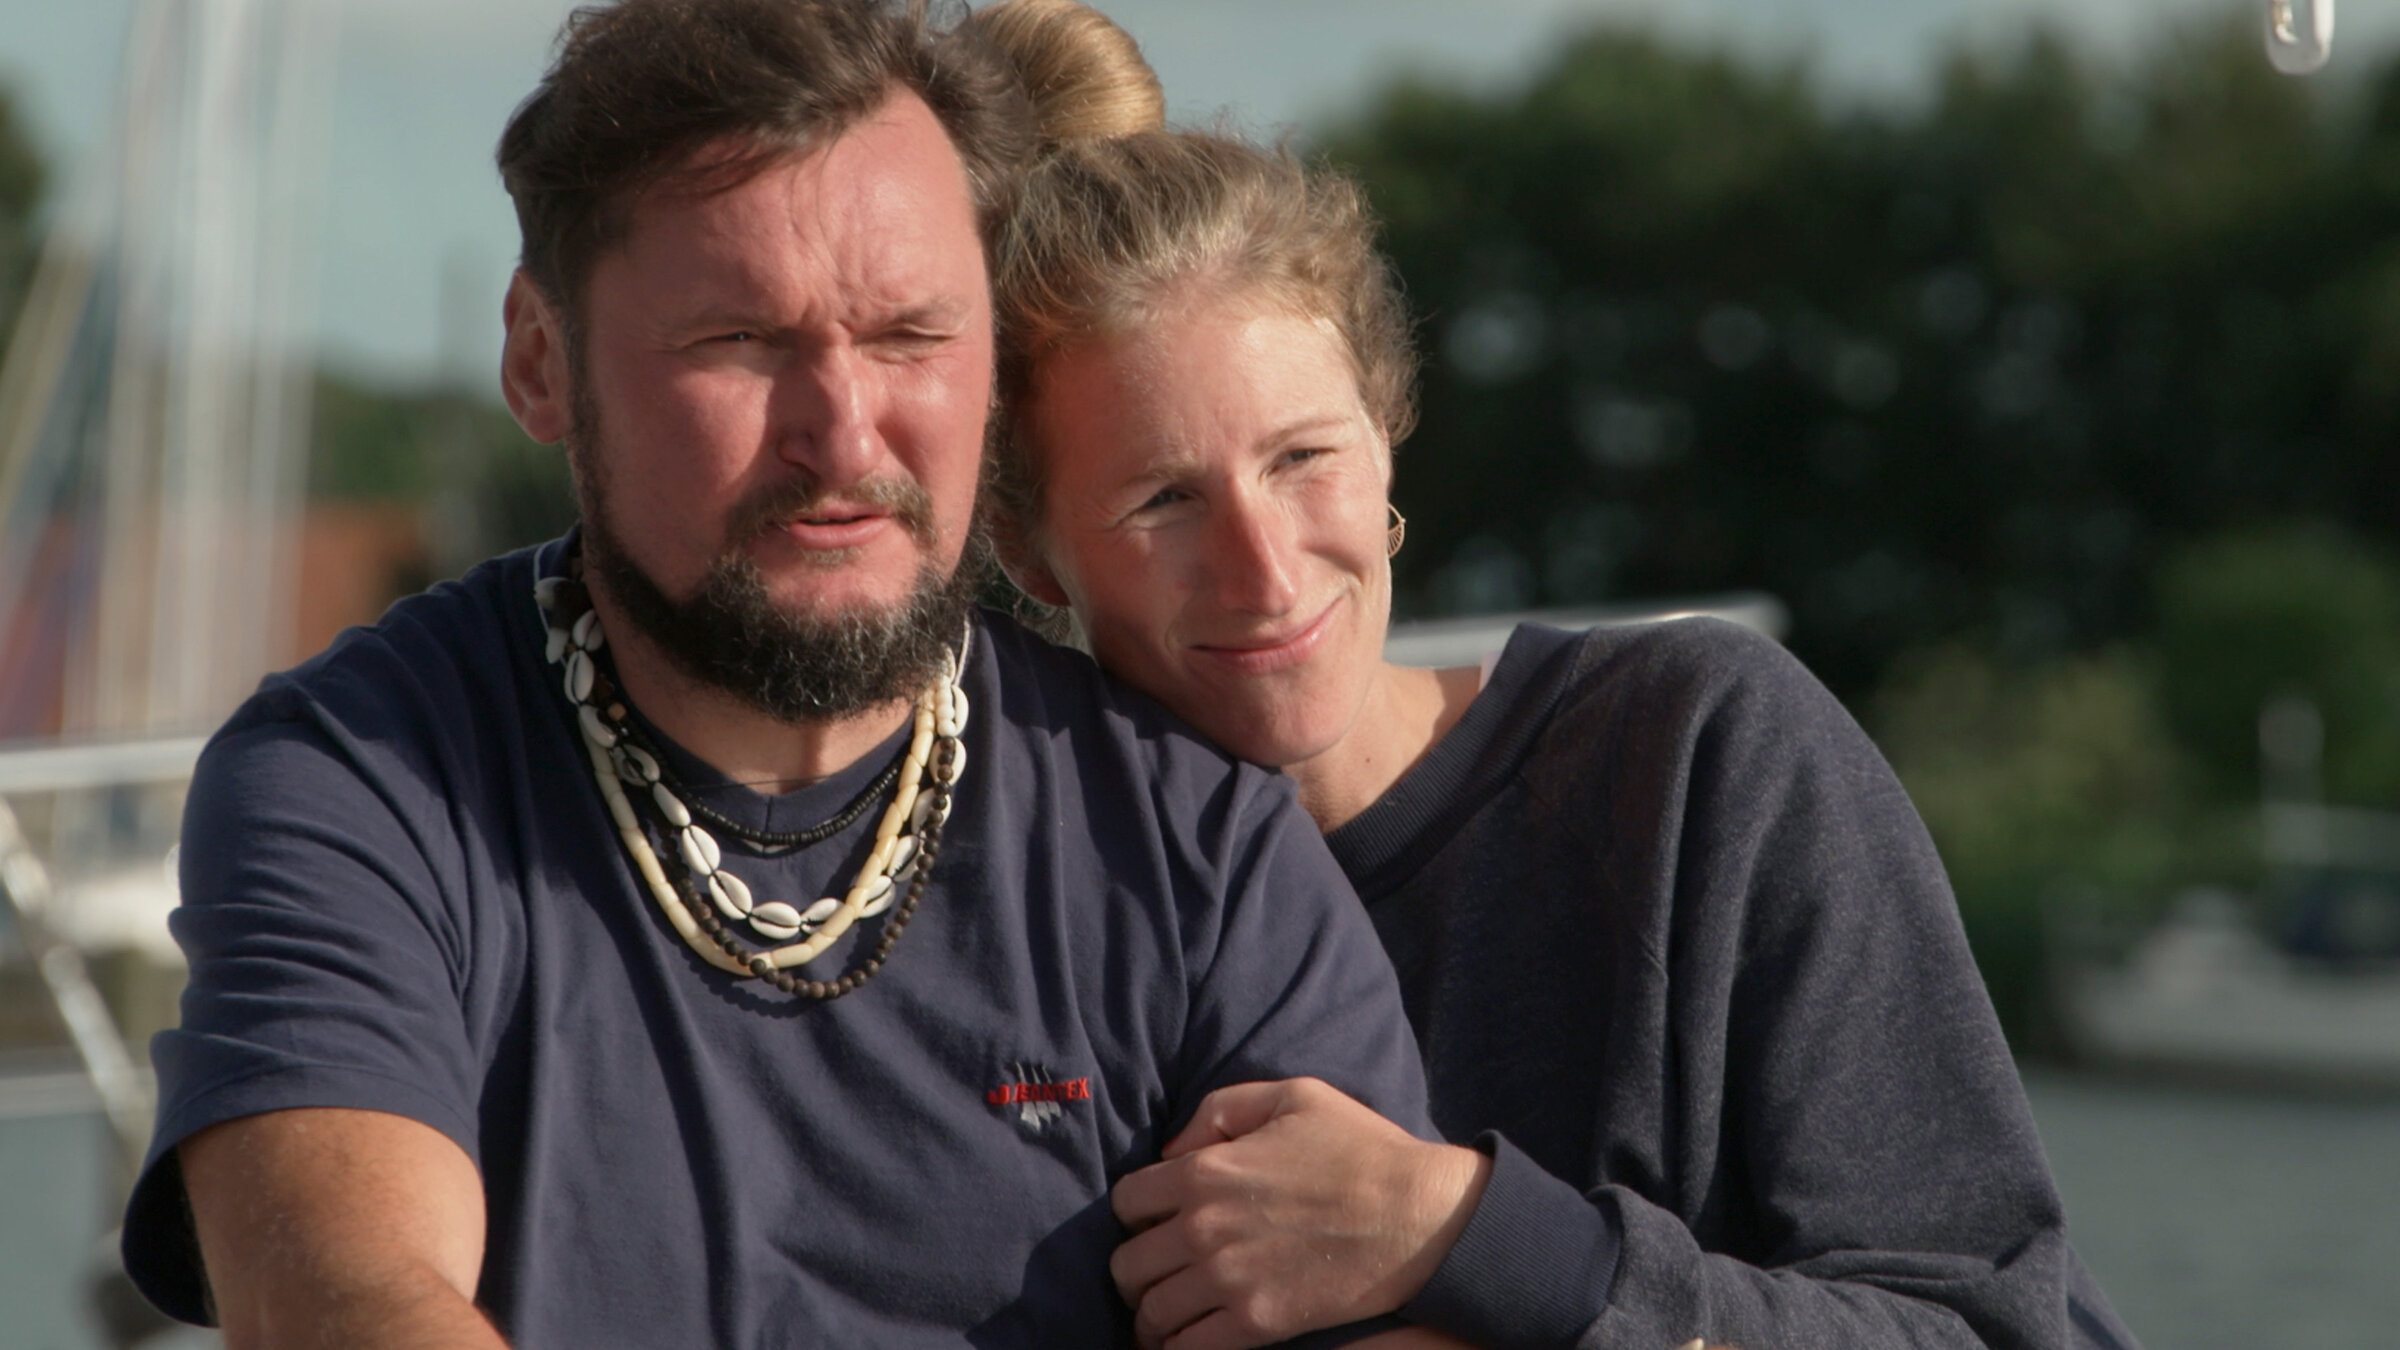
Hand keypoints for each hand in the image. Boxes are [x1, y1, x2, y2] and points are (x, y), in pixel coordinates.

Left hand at [1110, 1078, 1491, 1349]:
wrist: (1419, 1214)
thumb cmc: (1362, 1149)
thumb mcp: (1291, 1097)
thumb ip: (1220, 1110)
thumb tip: (1172, 1150)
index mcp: (1205, 1171)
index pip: (1126, 1202)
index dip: (1135, 1214)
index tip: (1153, 1223)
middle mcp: (1204, 1227)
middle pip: (1127, 1265)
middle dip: (1136, 1270)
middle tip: (1157, 1273)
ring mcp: (1228, 1280)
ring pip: (1151, 1313)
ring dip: (1152, 1315)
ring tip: (1166, 1315)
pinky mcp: (1257, 1323)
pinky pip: (1187, 1348)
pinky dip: (1177, 1347)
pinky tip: (1189, 1339)